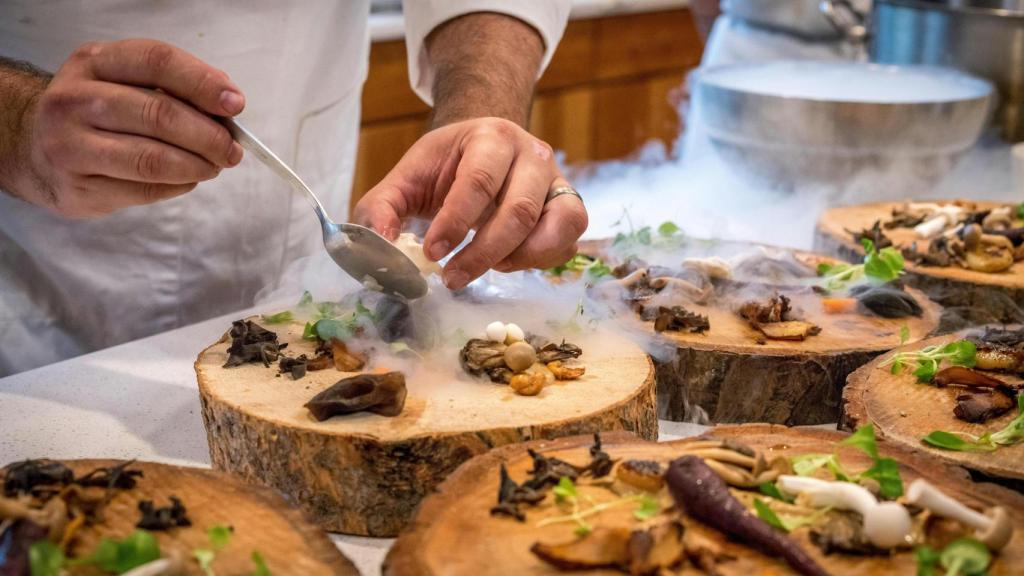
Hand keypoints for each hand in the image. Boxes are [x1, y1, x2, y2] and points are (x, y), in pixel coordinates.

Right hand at [16, 39, 244, 217]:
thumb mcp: (123, 82)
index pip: (156, 61)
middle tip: (232, 149)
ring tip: (215, 166)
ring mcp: (70, 146)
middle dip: (209, 136)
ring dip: (197, 165)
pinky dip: (179, 186)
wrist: (34, 148)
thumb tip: (228, 106)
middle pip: (159, 114)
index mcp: (93, 63)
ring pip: (152, 159)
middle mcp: (74, 100)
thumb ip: (172, 88)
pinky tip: (188, 179)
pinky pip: (144, 189)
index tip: (235, 104)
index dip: (202, 82)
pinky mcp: (77, 188)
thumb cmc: (97, 113)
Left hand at [354, 117, 587, 289]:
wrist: (485, 149)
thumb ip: (382, 208)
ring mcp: (558, 181)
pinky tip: (507, 262)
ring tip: (486, 268)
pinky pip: (567, 243)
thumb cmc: (446, 166)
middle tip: (452, 278)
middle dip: (483, 253)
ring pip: (556, 227)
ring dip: (517, 259)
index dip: (455, 222)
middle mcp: (533, 155)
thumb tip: (380, 246)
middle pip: (519, 210)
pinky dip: (539, 261)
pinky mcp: (570, 208)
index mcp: (491, 137)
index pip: (478, 181)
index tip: (431, 253)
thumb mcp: (407, 178)